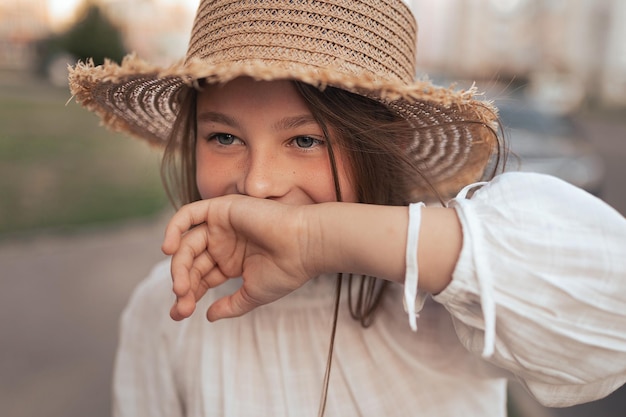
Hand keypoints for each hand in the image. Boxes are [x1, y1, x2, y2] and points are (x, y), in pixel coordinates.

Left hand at [161, 195, 317, 321]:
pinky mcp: (222, 209)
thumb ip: (230, 305)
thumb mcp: (252, 294)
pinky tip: (168, 249)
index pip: (200, 278)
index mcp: (231, 262)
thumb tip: (208, 317)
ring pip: (187, 244)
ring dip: (179, 266)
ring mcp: (222, 225)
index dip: (188, 295)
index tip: (179, 315)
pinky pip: (189, 215)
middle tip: (182, 305)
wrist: (305, 247)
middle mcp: (224, 243)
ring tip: (180, 287)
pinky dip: (174, 228)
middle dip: (183, 285)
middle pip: (191, 264)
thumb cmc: (286, 270)